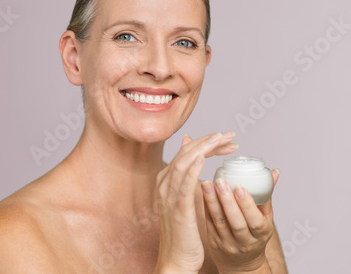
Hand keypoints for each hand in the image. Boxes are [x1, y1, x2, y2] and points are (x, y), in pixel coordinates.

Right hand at [154, 132, 237, 272]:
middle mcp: (165, 184)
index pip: (185, 153)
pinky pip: (183, 184)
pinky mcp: (177, 208)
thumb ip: (188, 179)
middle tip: (228, 135)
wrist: (176, 258)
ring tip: (221, 139)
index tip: (224, 139)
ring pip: (183, 163)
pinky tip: (204, 159)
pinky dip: (192, 168)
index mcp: (166, 181)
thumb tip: (195, 158)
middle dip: (207, 141)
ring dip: (202, 148)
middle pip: (184, 153)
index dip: (205, 142)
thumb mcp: (185, 201)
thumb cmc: (183, 231)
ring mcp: (169, 196)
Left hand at [201, 170, 280, 272]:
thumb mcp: (265, 219)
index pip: (255, 221)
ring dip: (212, 201)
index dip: (247, 205)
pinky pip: (208, 222)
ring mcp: (227, 243)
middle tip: (220, 181)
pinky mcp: (213, 241)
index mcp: (260, 234)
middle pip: (235, 222)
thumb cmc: (255, 236)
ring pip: (219, 221)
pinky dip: (205, 207)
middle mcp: (244, 241)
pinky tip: (203, 193)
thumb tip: (274, 172)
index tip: (239, 187)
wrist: (242, 264)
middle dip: (227, 201)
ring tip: (207, 183)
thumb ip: (266, 195)